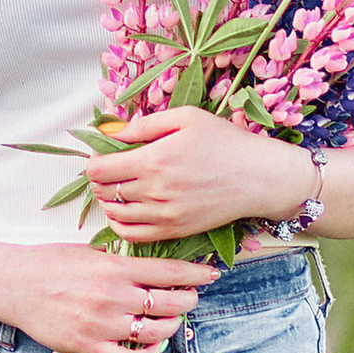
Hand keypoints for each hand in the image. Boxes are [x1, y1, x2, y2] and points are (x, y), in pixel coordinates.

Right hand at [0, 242, 216, 352]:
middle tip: (189, 298)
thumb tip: (154, 268)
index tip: (210, 276)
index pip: (168, 271)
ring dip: (170, 327)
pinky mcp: (89, 346)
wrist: (12, 285)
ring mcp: (102, 324)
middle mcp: (112, 296)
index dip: (195, 274)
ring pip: (156, 331)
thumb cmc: (49, 263)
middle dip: (187, 300)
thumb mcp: (89, 251)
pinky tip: (152, 349)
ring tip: (169, 321)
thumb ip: (121, 261)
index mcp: (114, 267)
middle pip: (170, 302)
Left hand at [86, 108, 314, 243]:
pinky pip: (131, 235)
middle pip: (103, 190)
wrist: (259, 178)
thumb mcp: (186, 117)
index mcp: (155, 159)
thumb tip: (110, 130)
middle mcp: (155, 191)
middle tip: (111, 168)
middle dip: (100, 178)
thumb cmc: (226, 142)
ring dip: (109, 199)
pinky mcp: (174, 231)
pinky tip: (125, 210)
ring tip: (119, 187)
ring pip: (114, 213)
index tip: (104, 153)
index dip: (94, 160)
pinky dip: (120, 223)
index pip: (99, 168)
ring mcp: (164, 215)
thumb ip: (144, 124)